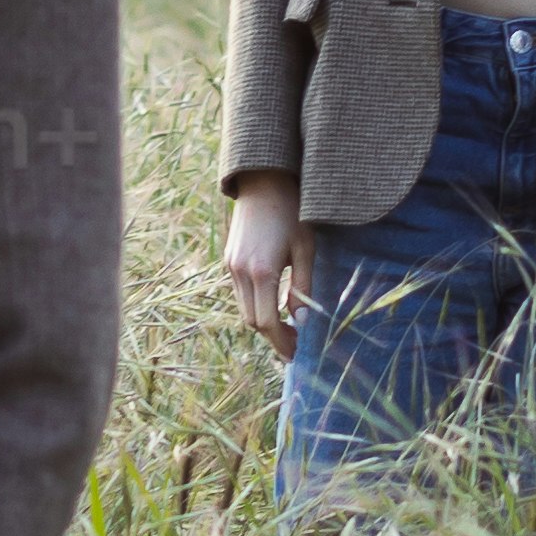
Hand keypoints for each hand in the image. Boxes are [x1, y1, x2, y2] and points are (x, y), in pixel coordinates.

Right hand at [221, 179, 304, 342]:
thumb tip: (301, 320)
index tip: (296, 353)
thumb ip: (302, 287)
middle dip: (273, 337)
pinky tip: (273, 304)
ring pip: (243, 308)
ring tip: (287, 328)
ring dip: (263, 322)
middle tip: (295, 344)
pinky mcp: (228, 259)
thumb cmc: (293, 213)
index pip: (266, 322)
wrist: (264, 182)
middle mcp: (240, 272)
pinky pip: (240, 293)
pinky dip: (255, 305)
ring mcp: (230, 266)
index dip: (281, 342)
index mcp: (262, 271)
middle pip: (251, 320)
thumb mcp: (306, 249)